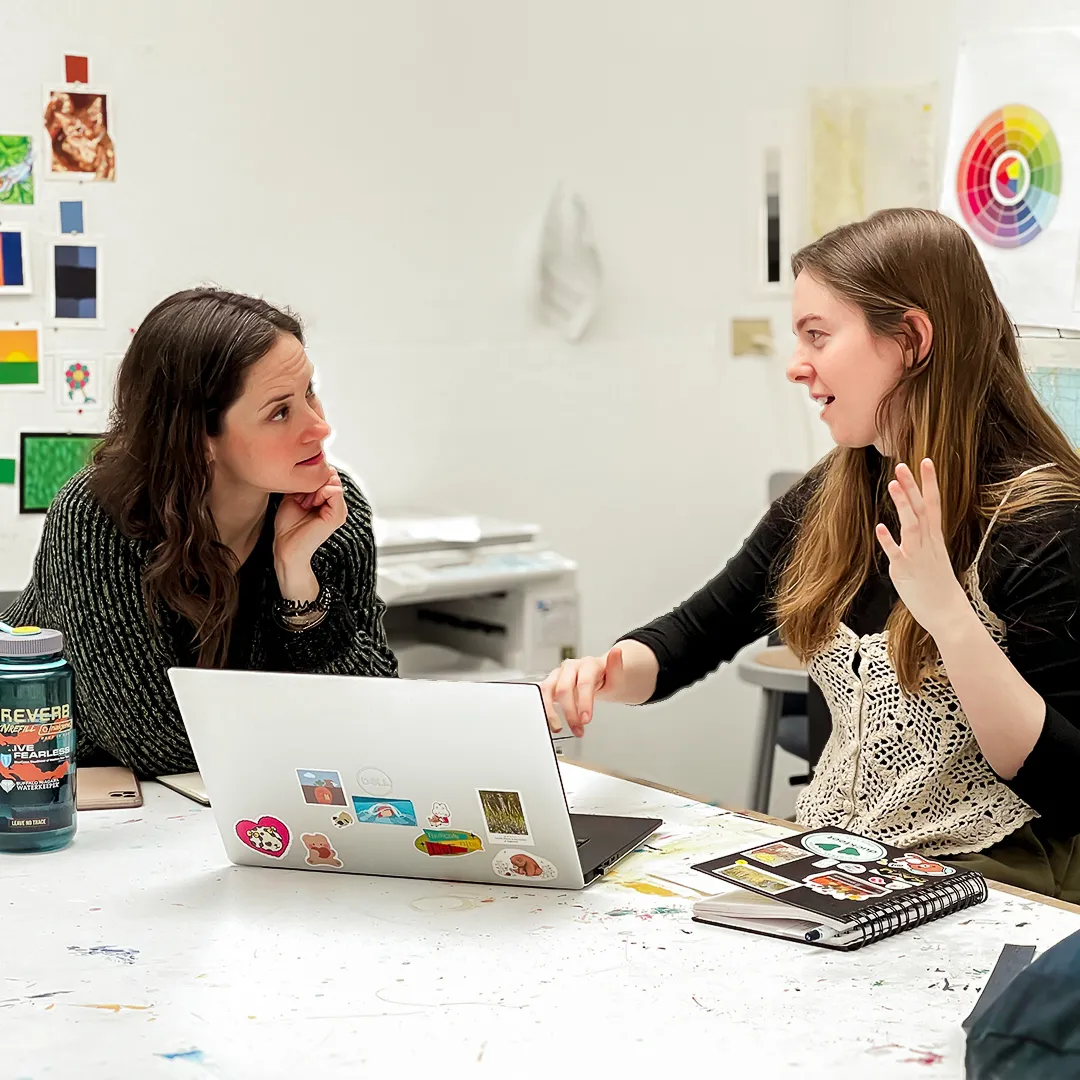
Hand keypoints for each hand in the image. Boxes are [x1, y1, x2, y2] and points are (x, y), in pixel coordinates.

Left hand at [273, 466, 346, 576]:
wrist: (286, 547)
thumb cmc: (288, 527)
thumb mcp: (295, 497)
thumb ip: (306, 484)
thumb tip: (315, 470)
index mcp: (328, 501)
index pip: (327, 474)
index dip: (312, 477)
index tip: (299, 492)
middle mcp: (336, 505)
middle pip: (331, 476)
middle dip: (314, 481)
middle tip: (302, 498)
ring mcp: (339, 510)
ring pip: (334, 481)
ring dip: (315, 488)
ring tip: (305, 503)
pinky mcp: (338, 515)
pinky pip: (335, 491)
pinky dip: (321, 492)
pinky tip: (311, 504)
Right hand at [539, 646, 626, 737]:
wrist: (599, 678)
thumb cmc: (607, 679)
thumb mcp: (617, 677)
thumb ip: (616, 667)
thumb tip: (616, 651)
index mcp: (588, 664)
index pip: (584, 682)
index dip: (584, 702)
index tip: (586, 720)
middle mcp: (570, 667)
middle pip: (564, 688)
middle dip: (569, 712)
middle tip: (577, 729)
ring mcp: (558, 674)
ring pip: (547, 690)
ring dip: (551, 712)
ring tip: (558, 728)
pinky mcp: (550, 683)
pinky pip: (542, 695)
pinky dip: (544, 709)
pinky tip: (551, 721)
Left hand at [875, 459, 970, 637]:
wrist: (949, 613)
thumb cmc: (939, 586)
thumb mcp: (935, 555)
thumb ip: (925, 538)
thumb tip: (918, 523)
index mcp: (935, 538)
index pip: (934, 504)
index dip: (930, 482)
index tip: (926, 461)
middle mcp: (928, 543)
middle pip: (922, 509)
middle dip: (913, 486)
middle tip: (902, 464)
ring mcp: (917, 556)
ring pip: (911, 525)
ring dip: (904, 504)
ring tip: (893, 484)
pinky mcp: (905, 571)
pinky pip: (897, 553)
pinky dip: (889, 540)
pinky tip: (880, 526)